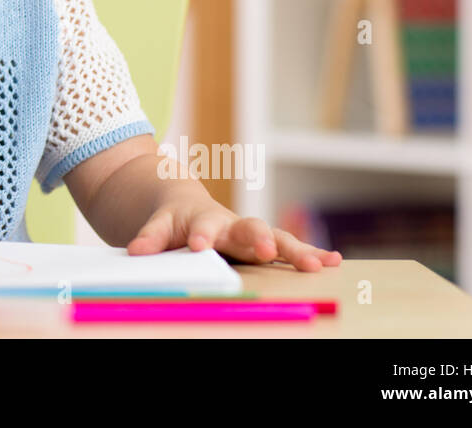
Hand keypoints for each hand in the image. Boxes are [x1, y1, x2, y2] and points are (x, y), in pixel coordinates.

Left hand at [127, 198, 341, 271]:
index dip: (201, 236)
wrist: (186, 205)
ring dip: (295, 251)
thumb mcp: (159, 226)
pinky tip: (335, 261)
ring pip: (277, 239)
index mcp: (203, 220)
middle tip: (266, 249)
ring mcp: (252, 235)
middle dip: (258, 238)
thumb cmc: (175, 221)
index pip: (202, 228)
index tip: (199, 246)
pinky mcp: (266, 245)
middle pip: (248, 228)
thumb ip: (151, 236)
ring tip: (316, 265)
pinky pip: (290, 249)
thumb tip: (136, 251)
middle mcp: (232, 225)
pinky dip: (312, 253)